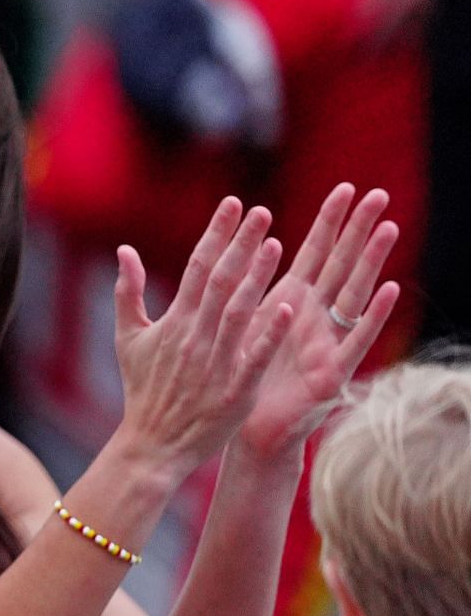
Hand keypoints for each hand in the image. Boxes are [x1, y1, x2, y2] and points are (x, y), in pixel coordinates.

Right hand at [112, 197, 293, 479]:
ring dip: (257, 279)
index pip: (198, 267)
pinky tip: (290, 308)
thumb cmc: (144, 390)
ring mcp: (214, 363)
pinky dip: (269, 334)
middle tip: (263, 212)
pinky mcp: (233, 390)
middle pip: (220, 282)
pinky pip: (253, 357)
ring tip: (276, 246)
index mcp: (173, 321)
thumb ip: (128, 292)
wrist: (152, 444)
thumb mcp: (129, 339)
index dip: (217, 233)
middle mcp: (194, 337)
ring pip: (238, 312)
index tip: (235, 204)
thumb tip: (125, 250)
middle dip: (242, 245)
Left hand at [238, 184, 399, 458]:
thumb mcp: (236, 325)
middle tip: (378, 194)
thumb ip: (237, 289)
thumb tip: (226, 250)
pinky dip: (371, 316)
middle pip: (340, 265)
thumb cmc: (241, 374)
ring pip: (352, 294)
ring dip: (371, 261)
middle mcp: (314, 317)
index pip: (314, 253)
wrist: (246, 428)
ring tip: (389, 228)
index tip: (346, 187)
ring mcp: (327, 342)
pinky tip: (389, 290)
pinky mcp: (331, 373)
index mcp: (289, 302)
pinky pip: (355, 341)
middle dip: (358, 229)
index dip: (329, 221)